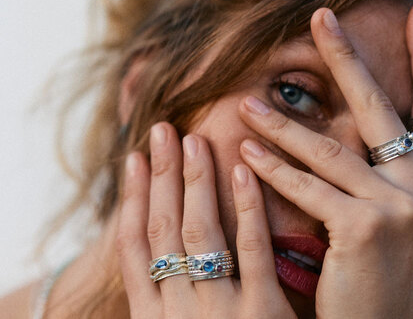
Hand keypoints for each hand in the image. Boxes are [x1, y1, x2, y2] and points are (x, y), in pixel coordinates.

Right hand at [116, 123, 295, 317]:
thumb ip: (173, 296)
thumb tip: (163, 250)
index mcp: (151, 317)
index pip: (134, 246)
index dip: (133, 198)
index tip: (135, 158)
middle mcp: (178, 312)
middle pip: (163, 229)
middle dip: (162, 175)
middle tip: (164, 130)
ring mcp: (220, 311)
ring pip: (200, 232)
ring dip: (195, 181)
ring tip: (195, 140)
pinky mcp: (262, 312)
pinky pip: (253, 250)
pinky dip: (247, 208)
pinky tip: (243, 173)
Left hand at [237, 3, 412, 317]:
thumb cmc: (383, 273)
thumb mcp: (403, 219)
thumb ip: (400, 174)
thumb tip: (402, 132)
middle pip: (378, 107)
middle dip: (347, 58)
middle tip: (321, 18)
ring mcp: (398, 206)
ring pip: (329, 150)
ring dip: (281, 124)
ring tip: (247, 102)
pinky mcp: (364, 228)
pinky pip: (308, 188)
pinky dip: (272, 170)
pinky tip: (244, 151)